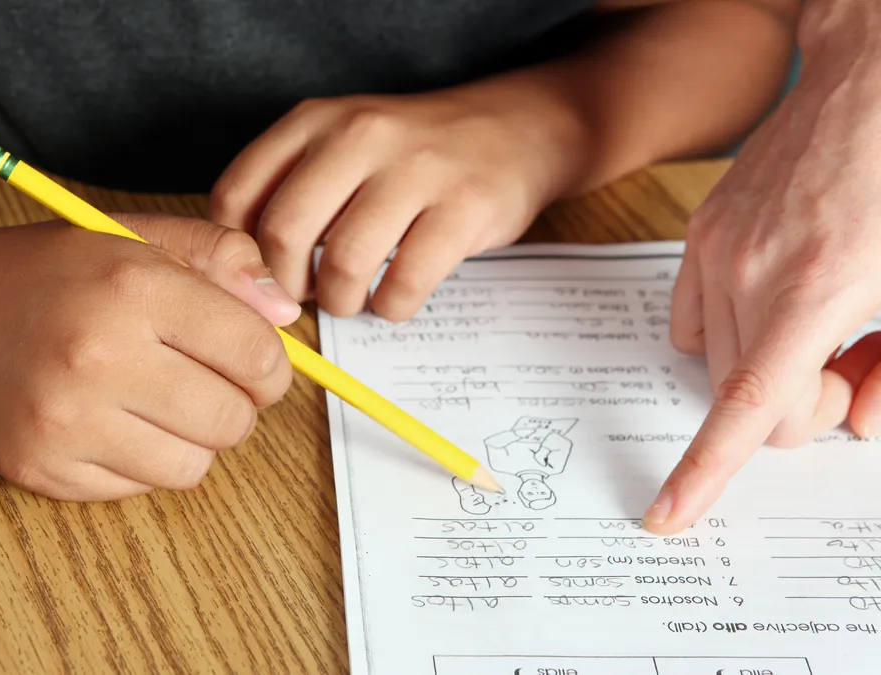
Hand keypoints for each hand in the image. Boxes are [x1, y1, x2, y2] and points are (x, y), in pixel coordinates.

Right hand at [0, 214, 300, 500]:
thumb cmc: (48, 273)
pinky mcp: (42, 470)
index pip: (256, 355)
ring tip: (157, 402)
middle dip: (234, 405)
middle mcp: (98, 357)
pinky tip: (111, 422)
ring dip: (190, 439)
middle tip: (204, 382)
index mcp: (133, 289)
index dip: (269, 366)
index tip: (253, 363)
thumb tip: (285, 314)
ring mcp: (66, 423)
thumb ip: (221, 260)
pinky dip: (141, 462)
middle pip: (232, 420)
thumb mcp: (135, 237)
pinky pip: (138, 489)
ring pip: (192, 467)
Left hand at [211, 84, 583, 319]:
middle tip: (306, 297)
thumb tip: (244, 267)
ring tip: (353, 299)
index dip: (239, 253)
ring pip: (343, 263)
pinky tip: (396, 299)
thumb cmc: (412, 154)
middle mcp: (359, 135)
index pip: (237, 196)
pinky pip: (405, 282)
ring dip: (341, 302)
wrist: (516, 129)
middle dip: (286, 286)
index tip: (260, 275)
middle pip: (283, 234)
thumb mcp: (340, 144)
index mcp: (314, 121)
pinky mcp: (464, 208)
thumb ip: (289, 189)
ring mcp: (416, 169)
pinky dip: (392, 307)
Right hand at [646, 17, 880, 533]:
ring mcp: (718, 248)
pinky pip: (690, 318)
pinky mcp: (704, 232)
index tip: (666, 514)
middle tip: (852, 367)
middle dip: (798, 406)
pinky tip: (773, 304)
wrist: (875, 72)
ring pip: (714, 361)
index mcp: (815, 289)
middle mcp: (750, 272)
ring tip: (820, 328)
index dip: (703, 473)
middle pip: (742, 398)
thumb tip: (858, 423)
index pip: (748, 408)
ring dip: (762, 369)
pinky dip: (728, 334)